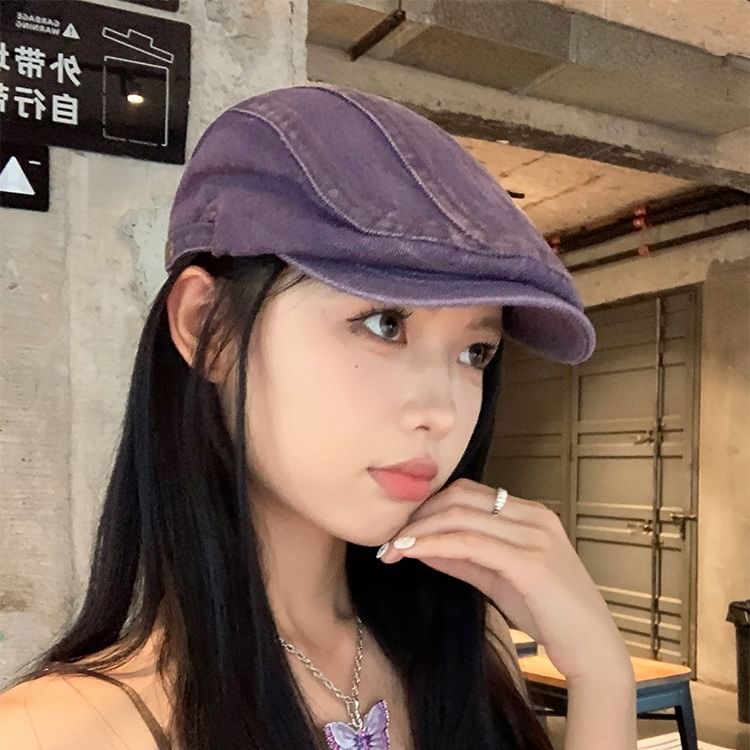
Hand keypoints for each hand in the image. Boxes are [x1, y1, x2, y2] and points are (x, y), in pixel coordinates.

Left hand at [378, 478, 632, 684]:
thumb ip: (464, 557)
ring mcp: (534, 536)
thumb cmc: (549, 614)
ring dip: (419, 530)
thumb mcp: (498, 578)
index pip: (467, 492)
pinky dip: (434, 544)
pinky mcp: (531, 563)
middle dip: (418, 515)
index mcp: (530, 513)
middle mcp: (534, 516)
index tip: (399, 527)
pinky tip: (410, 553)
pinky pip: (470, 543)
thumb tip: (420, 544)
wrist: (593, 650)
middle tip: (387, 539)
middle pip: (460, 497)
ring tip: (391, 548)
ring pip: (460, 517)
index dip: (428, 505)